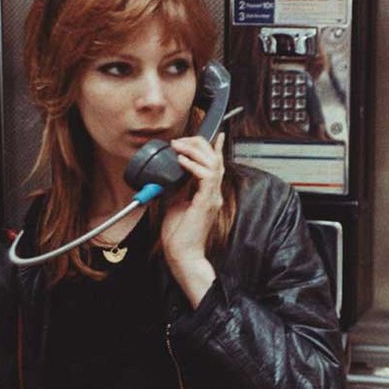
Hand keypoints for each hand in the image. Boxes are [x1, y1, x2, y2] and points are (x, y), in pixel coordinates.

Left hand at [161, 133, 224, 304]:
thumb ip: (179, 188)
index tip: (213, 135)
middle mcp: (214, 194)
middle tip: (181, 141)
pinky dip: (194, 166)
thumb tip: (173, 173)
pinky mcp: (206, 203)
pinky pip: (206, 177)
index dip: (215, 148)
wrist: (182, 254)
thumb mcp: (176, 203)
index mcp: (208, 194)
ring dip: (195, 152)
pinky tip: (182, 161)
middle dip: (199, 145)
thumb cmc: (179, 235)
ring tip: (180, 147)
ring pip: (213, 165)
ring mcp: (212, 198)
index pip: (215, 166)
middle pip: (215, 160)